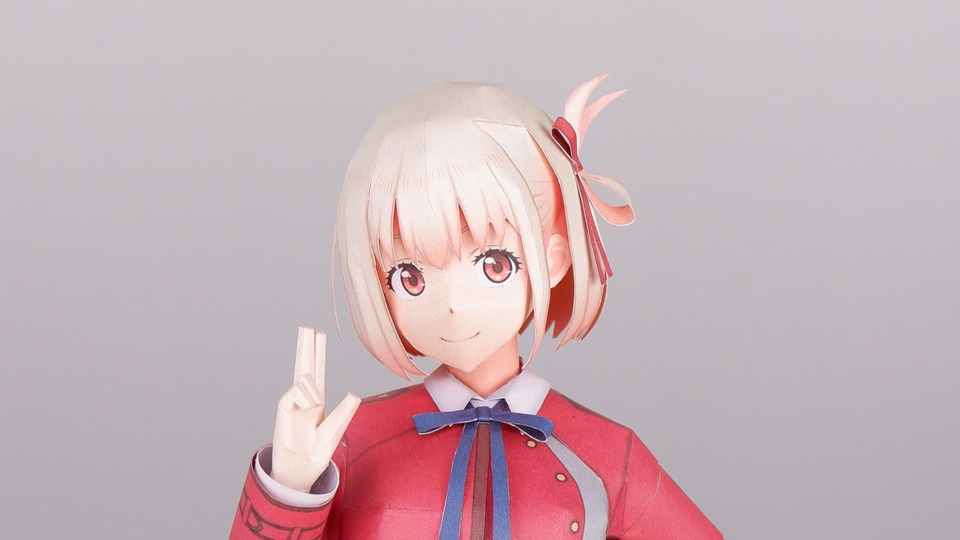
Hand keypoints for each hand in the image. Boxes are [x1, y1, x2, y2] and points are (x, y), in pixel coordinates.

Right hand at [270, 327, 360, 492]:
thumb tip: (354, 394)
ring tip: (316, 403)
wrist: (300, 472)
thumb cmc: (316, 453)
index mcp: (316, 399)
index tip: (316, 333)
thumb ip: (343, 414)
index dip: (317, 352)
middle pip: (305, 367)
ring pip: (301, 377)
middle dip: (306, 347)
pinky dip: (304, 393)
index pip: (317, 370)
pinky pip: (295, 393)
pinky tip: (311, 401)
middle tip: (307, 328)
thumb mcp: (334, 432)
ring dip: (312, 382)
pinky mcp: (284, 411)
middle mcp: (304, 398)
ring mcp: (293, 404)